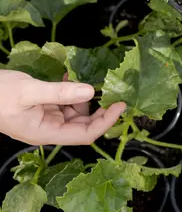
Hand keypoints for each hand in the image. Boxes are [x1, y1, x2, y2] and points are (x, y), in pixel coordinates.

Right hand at [0, 71, 125, 144]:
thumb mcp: (29, 90)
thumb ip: (60, 92)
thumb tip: (90, 92)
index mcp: (45, 133)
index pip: (85, 135)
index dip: (105, 122)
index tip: (121, 105)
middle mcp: (48, 129)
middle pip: (83, 124)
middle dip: (98, 109)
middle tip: (111, 89)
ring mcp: (45, 118)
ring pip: (75, 111)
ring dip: (83, 96)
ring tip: (82, 78)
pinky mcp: (42, 107)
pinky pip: (63, 102)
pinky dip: (70, 91)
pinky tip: (68, 76)